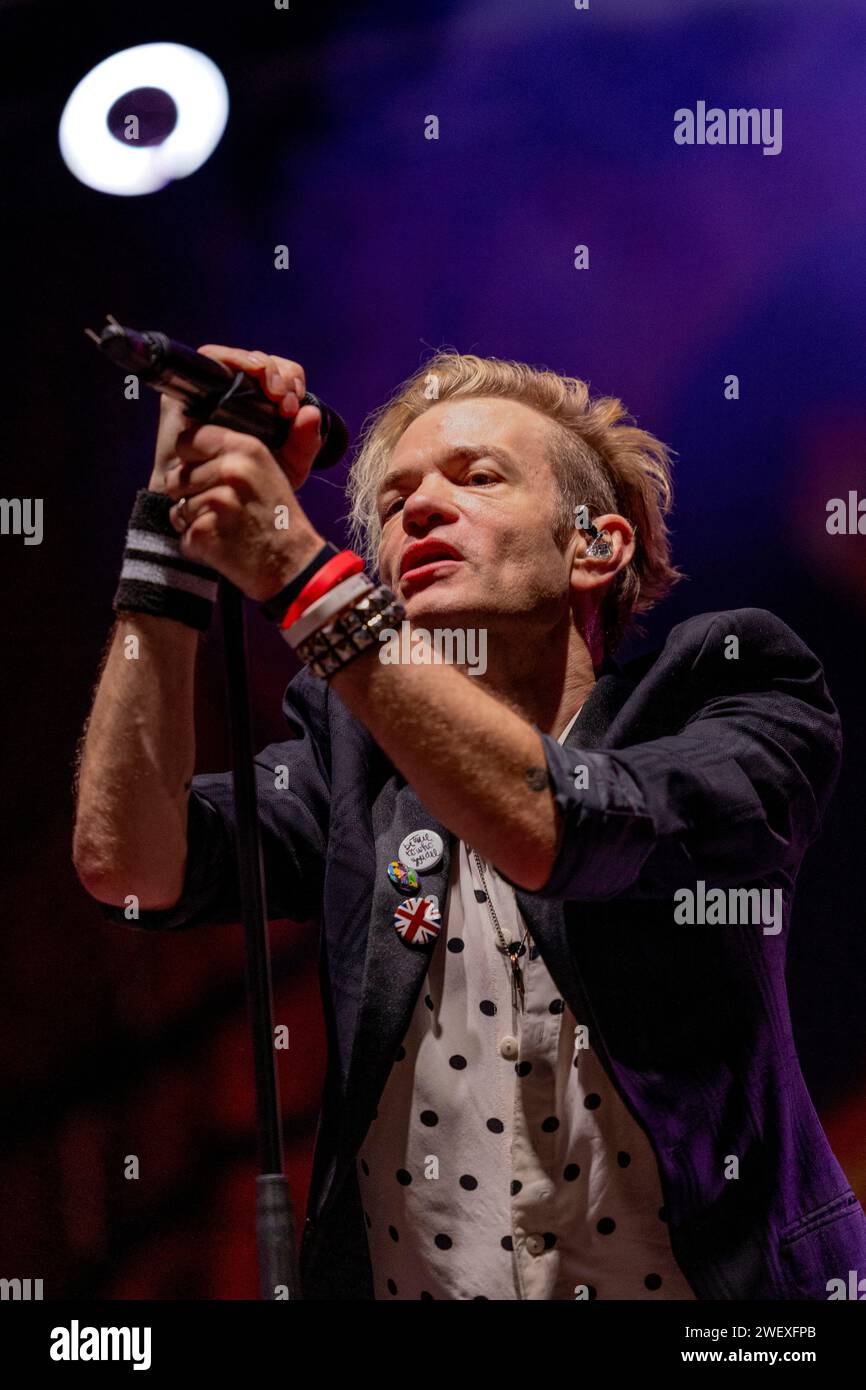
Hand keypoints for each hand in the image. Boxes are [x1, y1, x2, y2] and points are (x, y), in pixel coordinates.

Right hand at [149, 344, 323, 494]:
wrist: (213, 507)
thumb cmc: (250, 485)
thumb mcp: (288, 467)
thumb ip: (306, 444)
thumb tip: (312, 412)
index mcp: (261, 403)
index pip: (280, 372)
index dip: (291, 377)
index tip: (296, 402)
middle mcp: (236, 391)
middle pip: (260, 361)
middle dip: (279, 373)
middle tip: (286, 401)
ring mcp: (211, 388)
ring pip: (239, 357)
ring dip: (261, 366)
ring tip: (275, 394)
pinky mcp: (189, 387)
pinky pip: (211, 358)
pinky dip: (235, 360)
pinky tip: (253, 375)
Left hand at [161, 423, 325, 603]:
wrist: (294, 564)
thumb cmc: (279, 520)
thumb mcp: (264, 471)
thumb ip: (228, 455)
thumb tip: (187, 453)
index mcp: (245, 448)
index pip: (188, 440)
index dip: (188, 459)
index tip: (201, 473)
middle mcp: (230, 470)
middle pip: (176, 477)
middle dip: (189, 496)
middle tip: (221, 510)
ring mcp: (216, 501)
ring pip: (178, 508)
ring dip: (193, 523)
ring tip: (225, 528)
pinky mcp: (205, 531)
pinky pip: (183, 536)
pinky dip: (197, 545)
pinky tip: (223, 545)